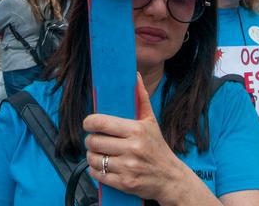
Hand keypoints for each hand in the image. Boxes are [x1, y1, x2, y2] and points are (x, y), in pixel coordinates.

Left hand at [84, 74, 188, 200]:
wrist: (170, 177)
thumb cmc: (158, 147)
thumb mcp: (152, 122)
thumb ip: (141, 98)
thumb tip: (135, 76)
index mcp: (137, 130)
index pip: (101, 123)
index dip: (89, 122)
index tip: (89, 123)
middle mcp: (132, 148)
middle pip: (94, 141)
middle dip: (90, 140)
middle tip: (95, 139)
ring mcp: (127, 167)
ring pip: (93, 159)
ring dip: (92, 156)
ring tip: (99, 153)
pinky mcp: (124, 183)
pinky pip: (97, 175)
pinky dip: (95, 170)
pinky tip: (102, 166)